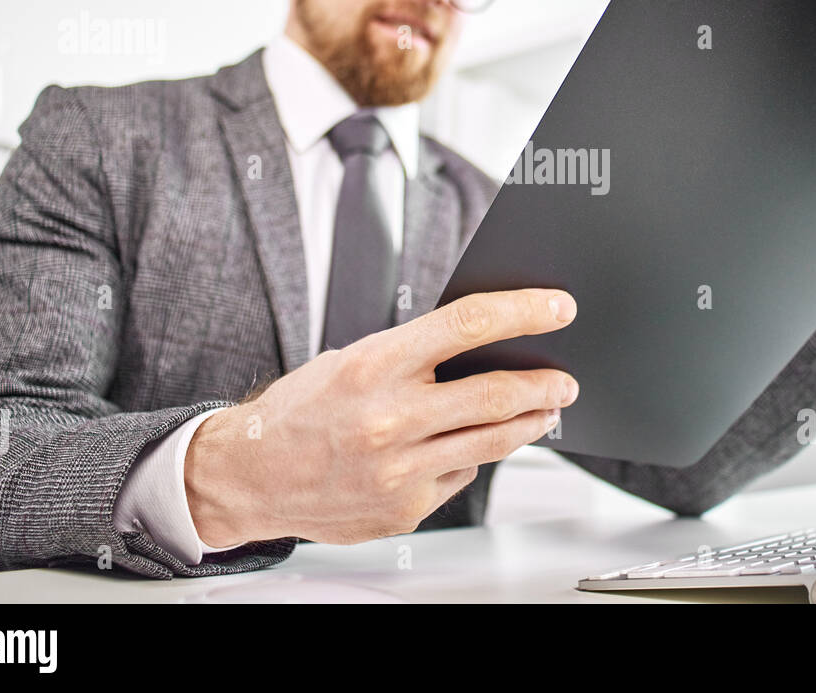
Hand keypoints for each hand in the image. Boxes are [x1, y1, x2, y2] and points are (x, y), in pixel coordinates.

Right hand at [185, 288, 579, 546]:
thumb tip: (486, 349)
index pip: (467, 324)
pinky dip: (474, 457)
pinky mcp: (405, 506)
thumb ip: (416, 356)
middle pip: (495, 392)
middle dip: (544, 383)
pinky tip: (471, 446)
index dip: (523, 312)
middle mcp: (390, 417)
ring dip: (531, 422)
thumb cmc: (301, 411)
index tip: (558, 307)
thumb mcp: (351, 360)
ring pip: (493, 440)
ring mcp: (400, 468)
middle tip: (566, 379)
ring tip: (547, 410)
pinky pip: (461, 474)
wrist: (249, 476)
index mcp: (375, 364)